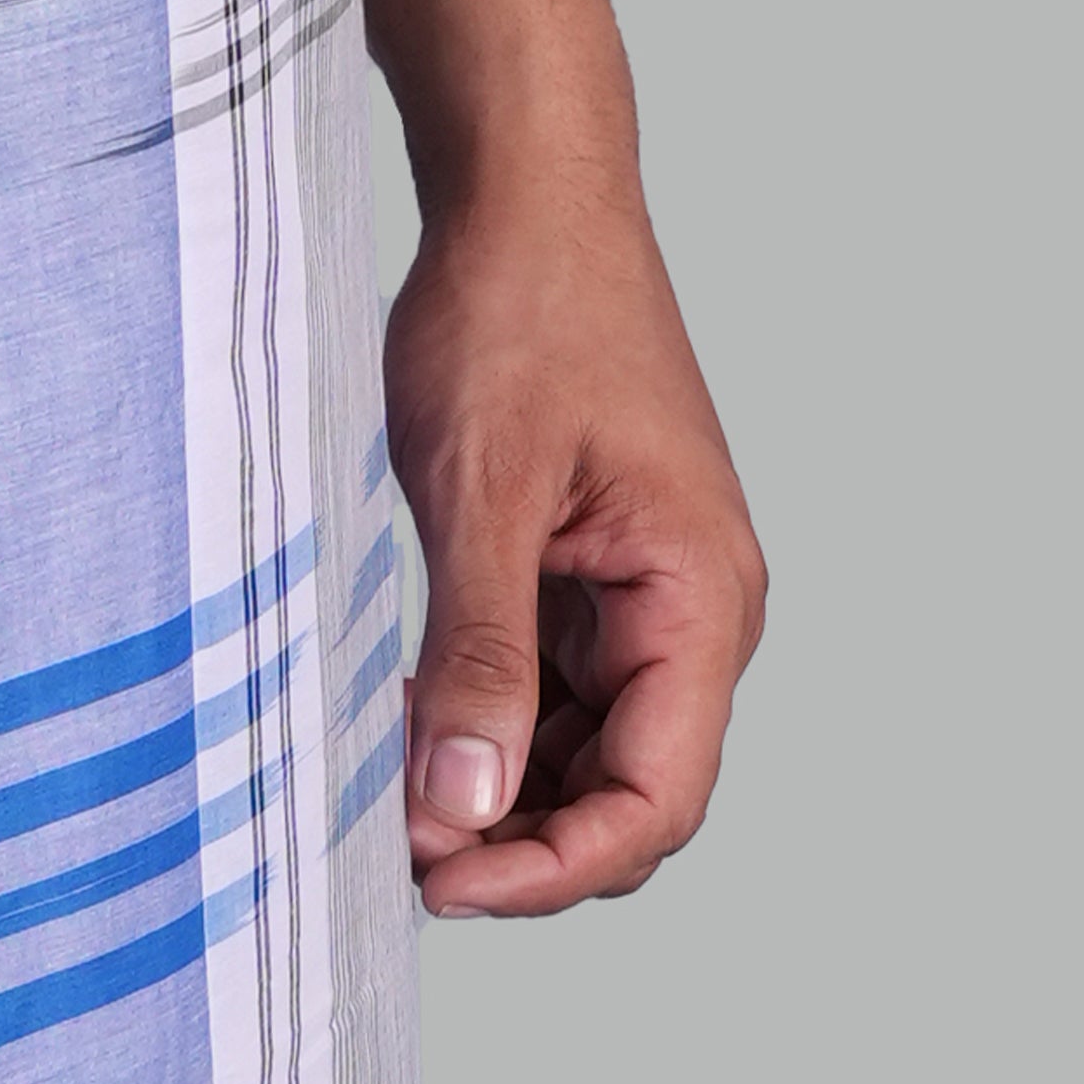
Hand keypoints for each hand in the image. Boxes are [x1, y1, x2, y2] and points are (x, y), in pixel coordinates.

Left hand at [383, 167, 766, 915]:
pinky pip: (546, 706)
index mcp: (701, 601)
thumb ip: (480, 657)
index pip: (660, 803)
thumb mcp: (483, 493)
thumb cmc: (517, 315)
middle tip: (386, 844)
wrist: (522, 201)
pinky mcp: (585, 590)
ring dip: (492, 798)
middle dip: (516, 846)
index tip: (438, 882)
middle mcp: (691, 618)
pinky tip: (400, 726)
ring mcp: (639, 608)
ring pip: (580, 766)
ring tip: (381, 788)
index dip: (553, 870)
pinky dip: (480, 735)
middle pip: (624, 802)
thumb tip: (464, 809)